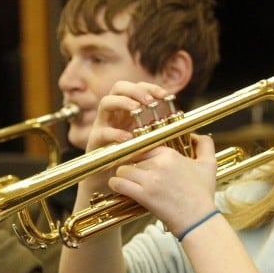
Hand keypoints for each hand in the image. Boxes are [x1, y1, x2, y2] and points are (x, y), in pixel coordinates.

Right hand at [78, 81, 170, 195]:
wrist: (110, 185)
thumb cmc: (132, 162)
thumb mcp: (148, 141)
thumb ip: (158, 129)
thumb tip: (179, 119)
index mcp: (127, 112)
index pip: (137, 88)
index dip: (151, 87)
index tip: (166, 95)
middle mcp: (113, 115)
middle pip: (118, 88)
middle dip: (136, 90)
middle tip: (150, 100)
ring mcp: (102, 126)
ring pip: (105, 103)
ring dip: (123, 102)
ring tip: (137, 108)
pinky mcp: (94, 142)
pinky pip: (102, 132)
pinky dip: (115, 133)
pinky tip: (128, 138)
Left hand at [109, 133, 217, 235]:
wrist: (198, 220)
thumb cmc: (203, 194)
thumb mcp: (209, 165)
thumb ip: (205, 145)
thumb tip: (196, 135)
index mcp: (171, 154)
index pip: (146, 147)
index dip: (141, 155)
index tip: (140, 162)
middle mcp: (159, 164)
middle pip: (133, 158)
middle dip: (132, 166)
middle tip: (133, 174)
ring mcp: (150, 179)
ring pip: (123, 169)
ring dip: (122, 175)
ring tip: (125, 181)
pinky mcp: (143, 195)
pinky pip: (119, 183)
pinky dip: (116, 185)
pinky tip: (118, 187)